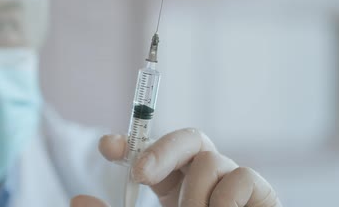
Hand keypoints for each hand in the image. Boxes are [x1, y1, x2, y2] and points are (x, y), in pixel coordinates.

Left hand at [72, 128, 280, 206]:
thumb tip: (77, 200)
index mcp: (176, 187)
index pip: (153, 156)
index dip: (131, 144)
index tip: (107, 147)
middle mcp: (204, 179)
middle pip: (189, 139)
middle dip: (162, 148)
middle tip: (140, 174)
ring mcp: (232, 183)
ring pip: (210, 159)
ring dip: (194, 193)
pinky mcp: (261, 192)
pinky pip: (242, 176)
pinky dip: (225, 200)